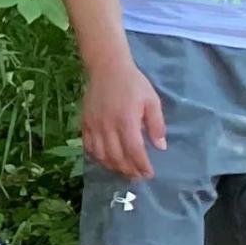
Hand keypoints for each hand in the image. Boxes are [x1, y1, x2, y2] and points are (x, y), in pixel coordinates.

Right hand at [81, 59, 167, 182]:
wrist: (106, 68)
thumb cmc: (133, 83)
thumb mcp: (152, 100)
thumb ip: (156, 124)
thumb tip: (160, 146)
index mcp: (127, 120)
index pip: (134, 151)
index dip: (141, 165)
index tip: (149, 173)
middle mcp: (108, 126)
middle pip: (117, 157)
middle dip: (128, 170)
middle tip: (137, 176)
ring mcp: (94, 126)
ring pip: (101, 155)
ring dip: (113, 167)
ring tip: (123, 171)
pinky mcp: (85, 123)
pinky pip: (89, 147)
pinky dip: (97, 157)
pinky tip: (106, 160)